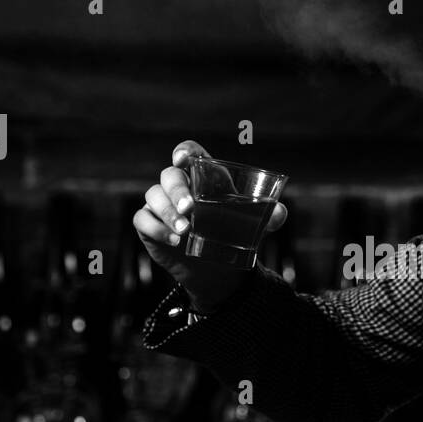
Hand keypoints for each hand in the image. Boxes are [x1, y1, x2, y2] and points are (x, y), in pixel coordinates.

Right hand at [133, 140, 288, 313]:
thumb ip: (268, 217)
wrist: (218, 270)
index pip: (189, 153)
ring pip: (153, 196)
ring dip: (167, 212)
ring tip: (185, 232)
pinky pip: (142, 220)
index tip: (183, 159)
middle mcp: (179, 187)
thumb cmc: (233, 236)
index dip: (184, 151)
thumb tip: (280, 212)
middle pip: (169, 176)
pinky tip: (173, 240)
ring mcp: (161, 205)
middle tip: (190, 208)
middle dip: (176, 190)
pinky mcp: (149, 225)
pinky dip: (156, 228)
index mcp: (204, 177)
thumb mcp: (253, 227)